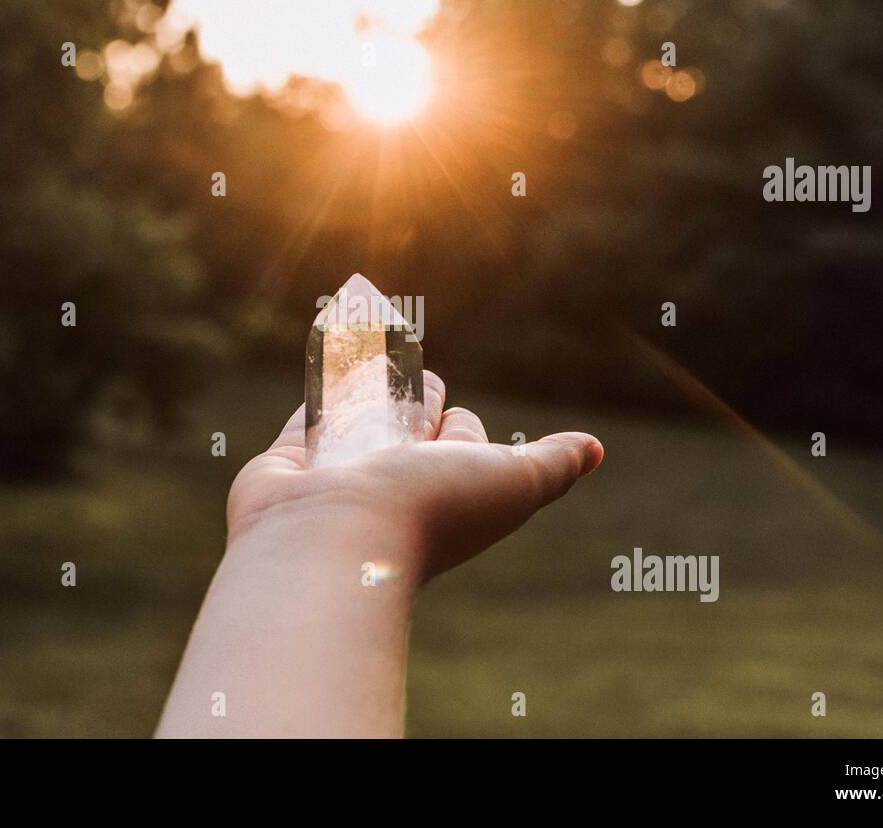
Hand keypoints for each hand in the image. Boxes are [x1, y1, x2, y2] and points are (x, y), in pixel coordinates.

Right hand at [227, 370, 603, 583]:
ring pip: (358, 415)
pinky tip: (321, 367)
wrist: (334, 542)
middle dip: (413, 396)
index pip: (461, 437)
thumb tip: (595, 450)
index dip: (461, 422)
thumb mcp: (513, 481)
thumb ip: (551, 464)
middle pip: (408, 422)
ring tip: (364, 340)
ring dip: (363, 383)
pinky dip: (315, 390)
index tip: (453, 408)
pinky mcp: (287, 464)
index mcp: (447, 483)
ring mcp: (340, 473)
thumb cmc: (430, 510)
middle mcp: (394, 479)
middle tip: (410, 361)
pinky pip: (306, 416)